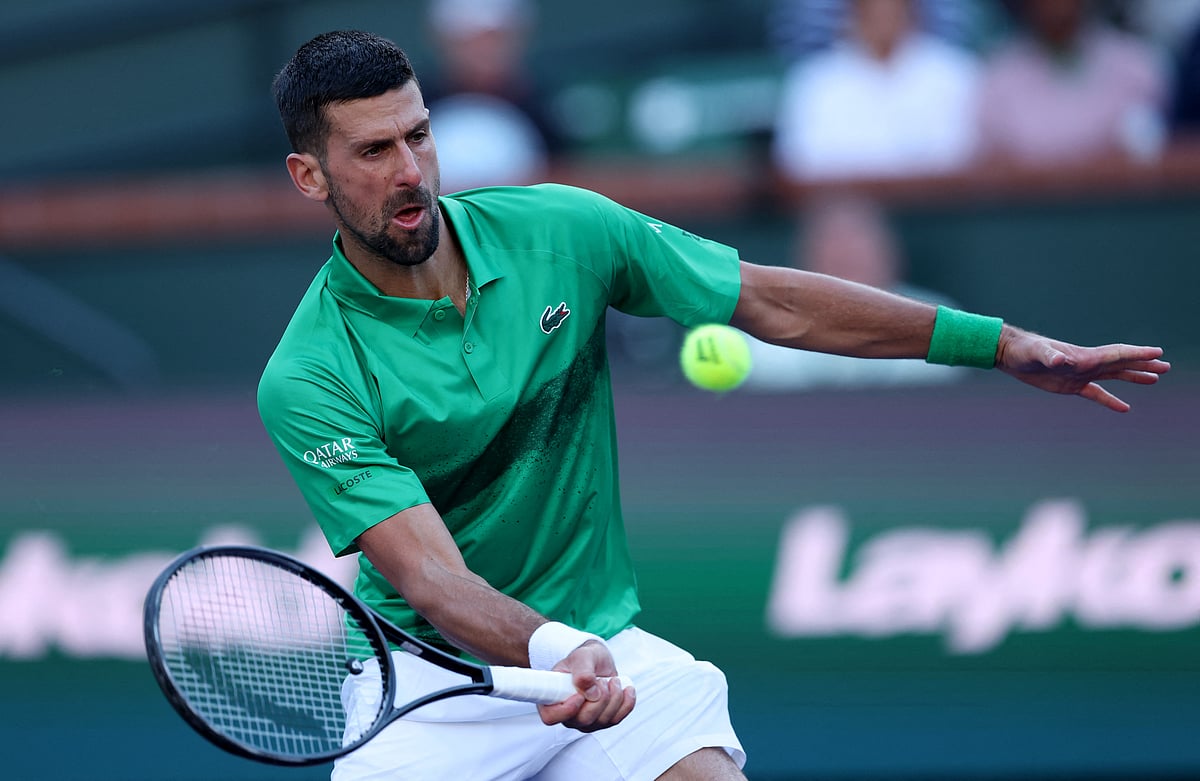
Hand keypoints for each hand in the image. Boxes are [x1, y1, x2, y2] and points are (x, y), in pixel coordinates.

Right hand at [536, 640, 635, 732]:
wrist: (597, 661)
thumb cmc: (583, 658)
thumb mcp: (581, 657)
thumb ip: (583, 671)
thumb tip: (590, 690)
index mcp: (552, 699)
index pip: (551, 717)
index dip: (566, 710)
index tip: (579, 695)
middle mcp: (567, 715)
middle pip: (583, 720)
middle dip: (599, 699)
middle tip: (602, 680)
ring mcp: (585, 720)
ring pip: (602, 720)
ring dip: (614, 698)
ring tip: (612, 680)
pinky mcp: (602, 721)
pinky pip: (617, 719)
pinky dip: (626, 703)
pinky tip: (626, 689)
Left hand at [995, 326, 1169, 411]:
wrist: (1010, 354)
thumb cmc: (1023, 350)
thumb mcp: (1035, 353)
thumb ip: (1049, 355)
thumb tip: (1062, 359)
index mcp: (1083, 356)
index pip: (1116, 354)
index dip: (1137, 354)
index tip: (1158, 353)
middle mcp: (1086, 363)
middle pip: (1121, 364)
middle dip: (1143, 365)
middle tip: (1166, 366)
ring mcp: (1080, 374)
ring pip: (1113, 376)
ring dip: (1134, 377)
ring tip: (1155, 379)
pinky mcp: (1070, 385)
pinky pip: (1096, 394)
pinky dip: (1110, 400)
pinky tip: (1125, 408)